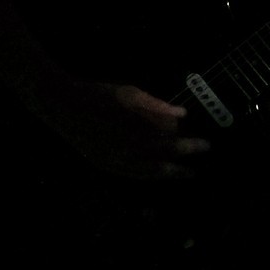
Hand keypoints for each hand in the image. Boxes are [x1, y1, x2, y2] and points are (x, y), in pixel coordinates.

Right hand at [32, 79, 210, 180]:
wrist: (63, 105)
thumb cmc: (99, 94)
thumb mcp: (131, 94)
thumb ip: (157, 106)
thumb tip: (182, 115)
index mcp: (135, 128)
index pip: (171, 140)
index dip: (190, 144)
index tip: (206, 144)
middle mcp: (128, 147)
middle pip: (164, 157)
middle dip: (185, 158)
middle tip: (202, 157)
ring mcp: (115, 159)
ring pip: (149, 172)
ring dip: (170, 174)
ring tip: (186, 174)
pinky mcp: (105, 165)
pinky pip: (133, 175)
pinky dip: (149, 176)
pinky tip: (160, 175)